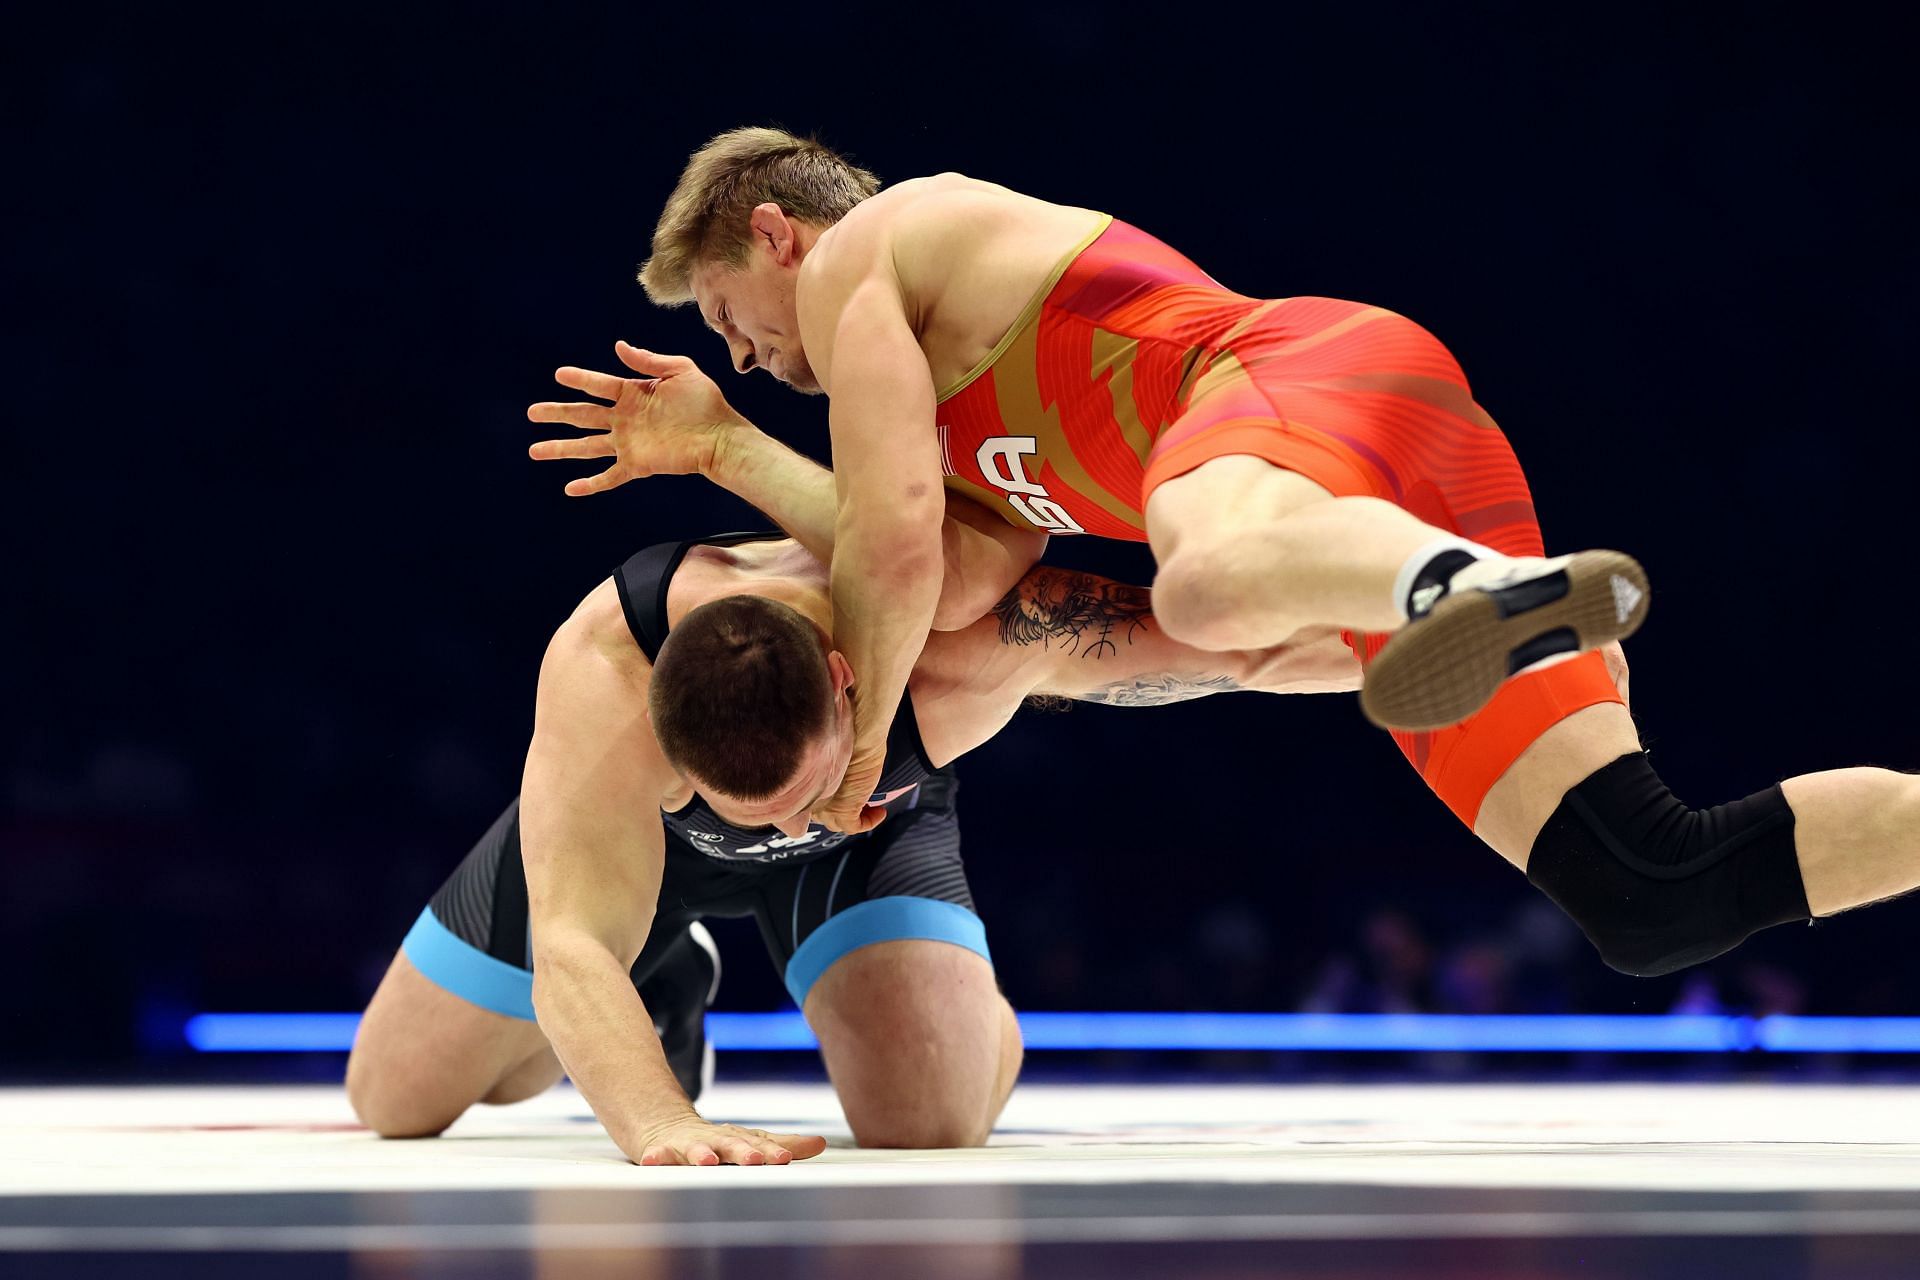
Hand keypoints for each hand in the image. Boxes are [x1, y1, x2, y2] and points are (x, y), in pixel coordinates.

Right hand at [527, 343, 741, 496]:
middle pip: (583, 416)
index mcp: (633, 393)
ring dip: (560, 448)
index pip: (598, 385)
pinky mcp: (636, 465)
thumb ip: (649, 360)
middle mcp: (625, 419)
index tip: (559, 375)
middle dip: (557, 414)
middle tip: (532, 412)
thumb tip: (619, 346)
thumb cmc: (705, 402)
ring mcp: (628, 443)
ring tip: (535, 450)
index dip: (579, 379)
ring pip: (587, 447)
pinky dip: (590, 484)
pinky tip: (570, 489)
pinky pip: (608, 476)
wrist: (721, 437)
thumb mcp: (680, 370)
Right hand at [632, 1114, 827, 1166]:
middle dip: (743, 1152)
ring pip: (696, 1149)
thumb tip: (821, 1143)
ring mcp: (688, 1145)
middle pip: (731, 1145)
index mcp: (739, 1139)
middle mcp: (716, 1140)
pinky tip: (653, 1160)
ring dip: (701, 1154)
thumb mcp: (749, 1141)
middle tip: (755, 1159)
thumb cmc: (717, 1141)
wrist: (667, 1126)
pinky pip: (658, 1155)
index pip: (759, 1145)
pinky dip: (656, 1157)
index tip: (785, 1158)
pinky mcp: (663, 1151)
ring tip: (708, 1161)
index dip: (772, 1152)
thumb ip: (782, 1144)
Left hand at [812, 738, 888, 834]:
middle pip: (821, 815)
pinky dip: (869, 822)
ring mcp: (826, 806)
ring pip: (836, 823)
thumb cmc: (847, 736)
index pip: (809, 801)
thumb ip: (832, 768)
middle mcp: (811, 797)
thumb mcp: (835, 755)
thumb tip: (839, 771)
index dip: (825, 800)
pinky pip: (856, 827)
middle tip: (858, 802)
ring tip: (869, 806)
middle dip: (836, 811)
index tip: (840, 794)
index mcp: (805, 782)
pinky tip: (880, 812)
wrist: (858, 734)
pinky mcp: (843, 811)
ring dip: (855, 817)